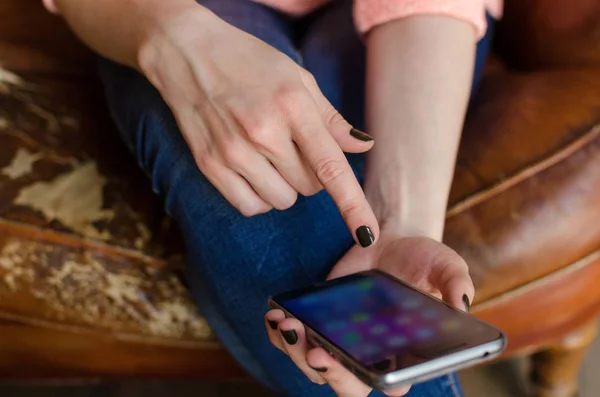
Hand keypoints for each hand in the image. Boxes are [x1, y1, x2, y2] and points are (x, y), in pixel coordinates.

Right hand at [137, 5, 377, 244]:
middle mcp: (263, 132)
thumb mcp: (297, 77)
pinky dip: (260, 196)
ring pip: (282, 200)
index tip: (367, 234)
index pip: (331, 167)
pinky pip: (250, 206)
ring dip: (285, 186)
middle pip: (309, 188)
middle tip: (294, 146)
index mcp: (292, 106)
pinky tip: (254, 171)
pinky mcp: (210, 166)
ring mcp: (233, 152)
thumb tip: (363, 146)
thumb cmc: (248, 60)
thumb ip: (331, 118)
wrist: (186, 52)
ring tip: (269, 155)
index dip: (353, 205)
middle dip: (311, 174)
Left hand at [265, 233, 472, 396]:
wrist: (391, 241)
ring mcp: (341, 342)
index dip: (361, 379)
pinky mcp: (318, 324)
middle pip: (345, 386)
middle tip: (314, 350)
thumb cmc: (423, 261)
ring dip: (295, 351)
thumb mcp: (445, 266)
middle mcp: (371, 356)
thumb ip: (455, 284)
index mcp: (405, 354)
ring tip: (286, 323)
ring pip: (313, 366)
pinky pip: (294, 340)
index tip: (343, 362)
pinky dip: (279, 333)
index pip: (387, 384)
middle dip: (325, 372)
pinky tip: (276, 315)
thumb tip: (460, 305)